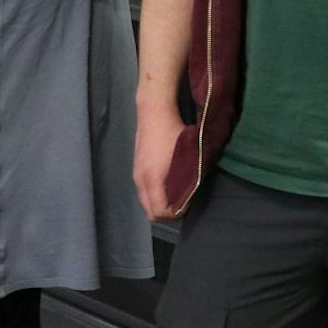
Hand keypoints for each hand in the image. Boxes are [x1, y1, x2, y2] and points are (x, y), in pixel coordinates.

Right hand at [133, 102, 185, 221]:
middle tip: (183, 205)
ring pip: (145, 203)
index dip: (175, 214)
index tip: (188, 205)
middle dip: (167, 214)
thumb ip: (188, 178)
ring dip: (159, 205)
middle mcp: (140, 180)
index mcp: (152, 179)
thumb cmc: (173, 132)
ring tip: (176, 195)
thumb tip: (191, 195)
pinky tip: (166, 186)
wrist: (153, 112)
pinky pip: (143, 193)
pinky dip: (153, 196)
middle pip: (150, 212)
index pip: (160, 212)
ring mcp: (136, 174)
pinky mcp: (136, 168)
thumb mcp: (186, 155)